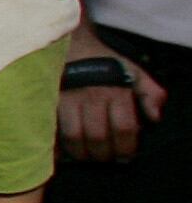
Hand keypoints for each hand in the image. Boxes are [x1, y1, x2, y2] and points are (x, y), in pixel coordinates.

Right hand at [60, 44, 165, 164]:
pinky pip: (50, 129)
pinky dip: (55, 146)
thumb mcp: (134, 72)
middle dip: (103, 154)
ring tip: (86, 156)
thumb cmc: (104, 62)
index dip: (125, 147)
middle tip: (104, 158)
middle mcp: (92, 97)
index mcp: (116, 91)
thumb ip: (150, 93)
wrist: (71, 44)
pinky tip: (60, 154)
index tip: (125, 156)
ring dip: (80, 153)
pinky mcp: (48, 100)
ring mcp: (67, 99)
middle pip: (98, 137)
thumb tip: (154, 118)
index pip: (124, 129)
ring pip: (73, 136)